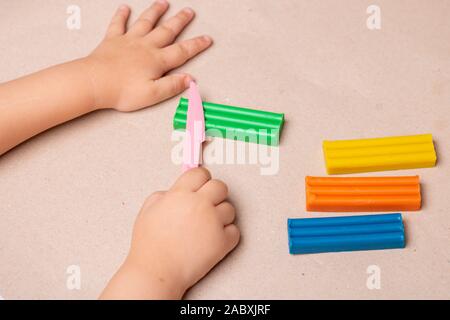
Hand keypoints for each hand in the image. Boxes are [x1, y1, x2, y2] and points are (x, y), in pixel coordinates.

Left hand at [83, 1, 212, 110]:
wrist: (94, 83)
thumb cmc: (122, 91)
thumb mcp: (153, 95)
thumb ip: (173, 86)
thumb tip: (190, 79)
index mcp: (157, 61)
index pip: (182, 51)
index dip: (196, 45)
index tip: (207, 39)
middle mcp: (145, 47)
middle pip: (167, 30)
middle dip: (180, 21)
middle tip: (189, 12)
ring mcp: (128, 41)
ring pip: (145, 22)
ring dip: (155, 12)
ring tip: (163, 3)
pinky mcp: (112, 40)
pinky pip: (118, 24)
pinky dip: (121, 15)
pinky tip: (125, 8)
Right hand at [100, 168, 239, 298]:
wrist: (156, 271)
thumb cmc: (149, 245)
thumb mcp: (148, 209)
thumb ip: (164, 195)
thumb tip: (177, 191)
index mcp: (180, 194)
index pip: (201, 173)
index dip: (201, 180)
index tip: (201, 186)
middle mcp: (199, 204)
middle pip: (220, 187)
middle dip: (215, 194)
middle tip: (207, 205)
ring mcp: (213, 222)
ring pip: (230, 209)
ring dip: (221, 216)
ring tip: (206, 227)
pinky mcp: (223, 241)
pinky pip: (234, 231)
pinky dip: (227, 235)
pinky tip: (213, 239)